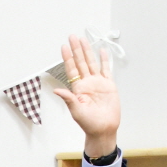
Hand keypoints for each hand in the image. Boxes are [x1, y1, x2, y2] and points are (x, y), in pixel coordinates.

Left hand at [52, 36, 119, 158]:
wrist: (104, 129)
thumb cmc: (89, 124)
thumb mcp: (76, 111)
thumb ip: (68, 99)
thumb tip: (57, 90)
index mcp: (78, 89)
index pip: (71, 70)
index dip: (67, 58)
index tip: (64, 47)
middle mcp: (87, 84)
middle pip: (80, 62)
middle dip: (76, 49)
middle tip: (72, 37)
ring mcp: (98, 83)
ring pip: (92, 63)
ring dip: (87, 51)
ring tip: (83, 40)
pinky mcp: (108, 85)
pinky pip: (106, 70)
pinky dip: (104, 60)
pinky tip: (101, 51)